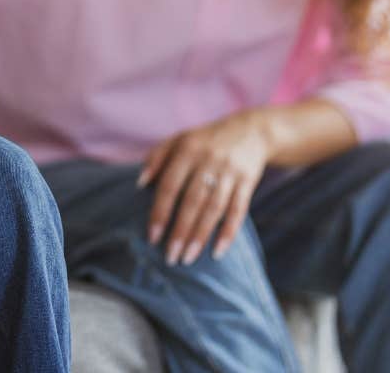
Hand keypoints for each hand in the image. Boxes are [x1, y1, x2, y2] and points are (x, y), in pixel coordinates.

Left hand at [138, 110, 270, 264]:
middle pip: (192, 201)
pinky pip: (238, 210)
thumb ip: (157, 158)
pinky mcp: (247, 182)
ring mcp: (229, 172)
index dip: (161, 212)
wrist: (250, 130)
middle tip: (170, 258)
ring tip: (188, 258)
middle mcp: (208, 161)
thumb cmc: (205, 140)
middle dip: (180, 232)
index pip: (170, 185)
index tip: (153, 237)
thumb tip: (139, 184)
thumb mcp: (179, 139)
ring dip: (201, 236)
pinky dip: (228, 232)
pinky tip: (218, 252)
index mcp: (187, 150)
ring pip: (214, 209)